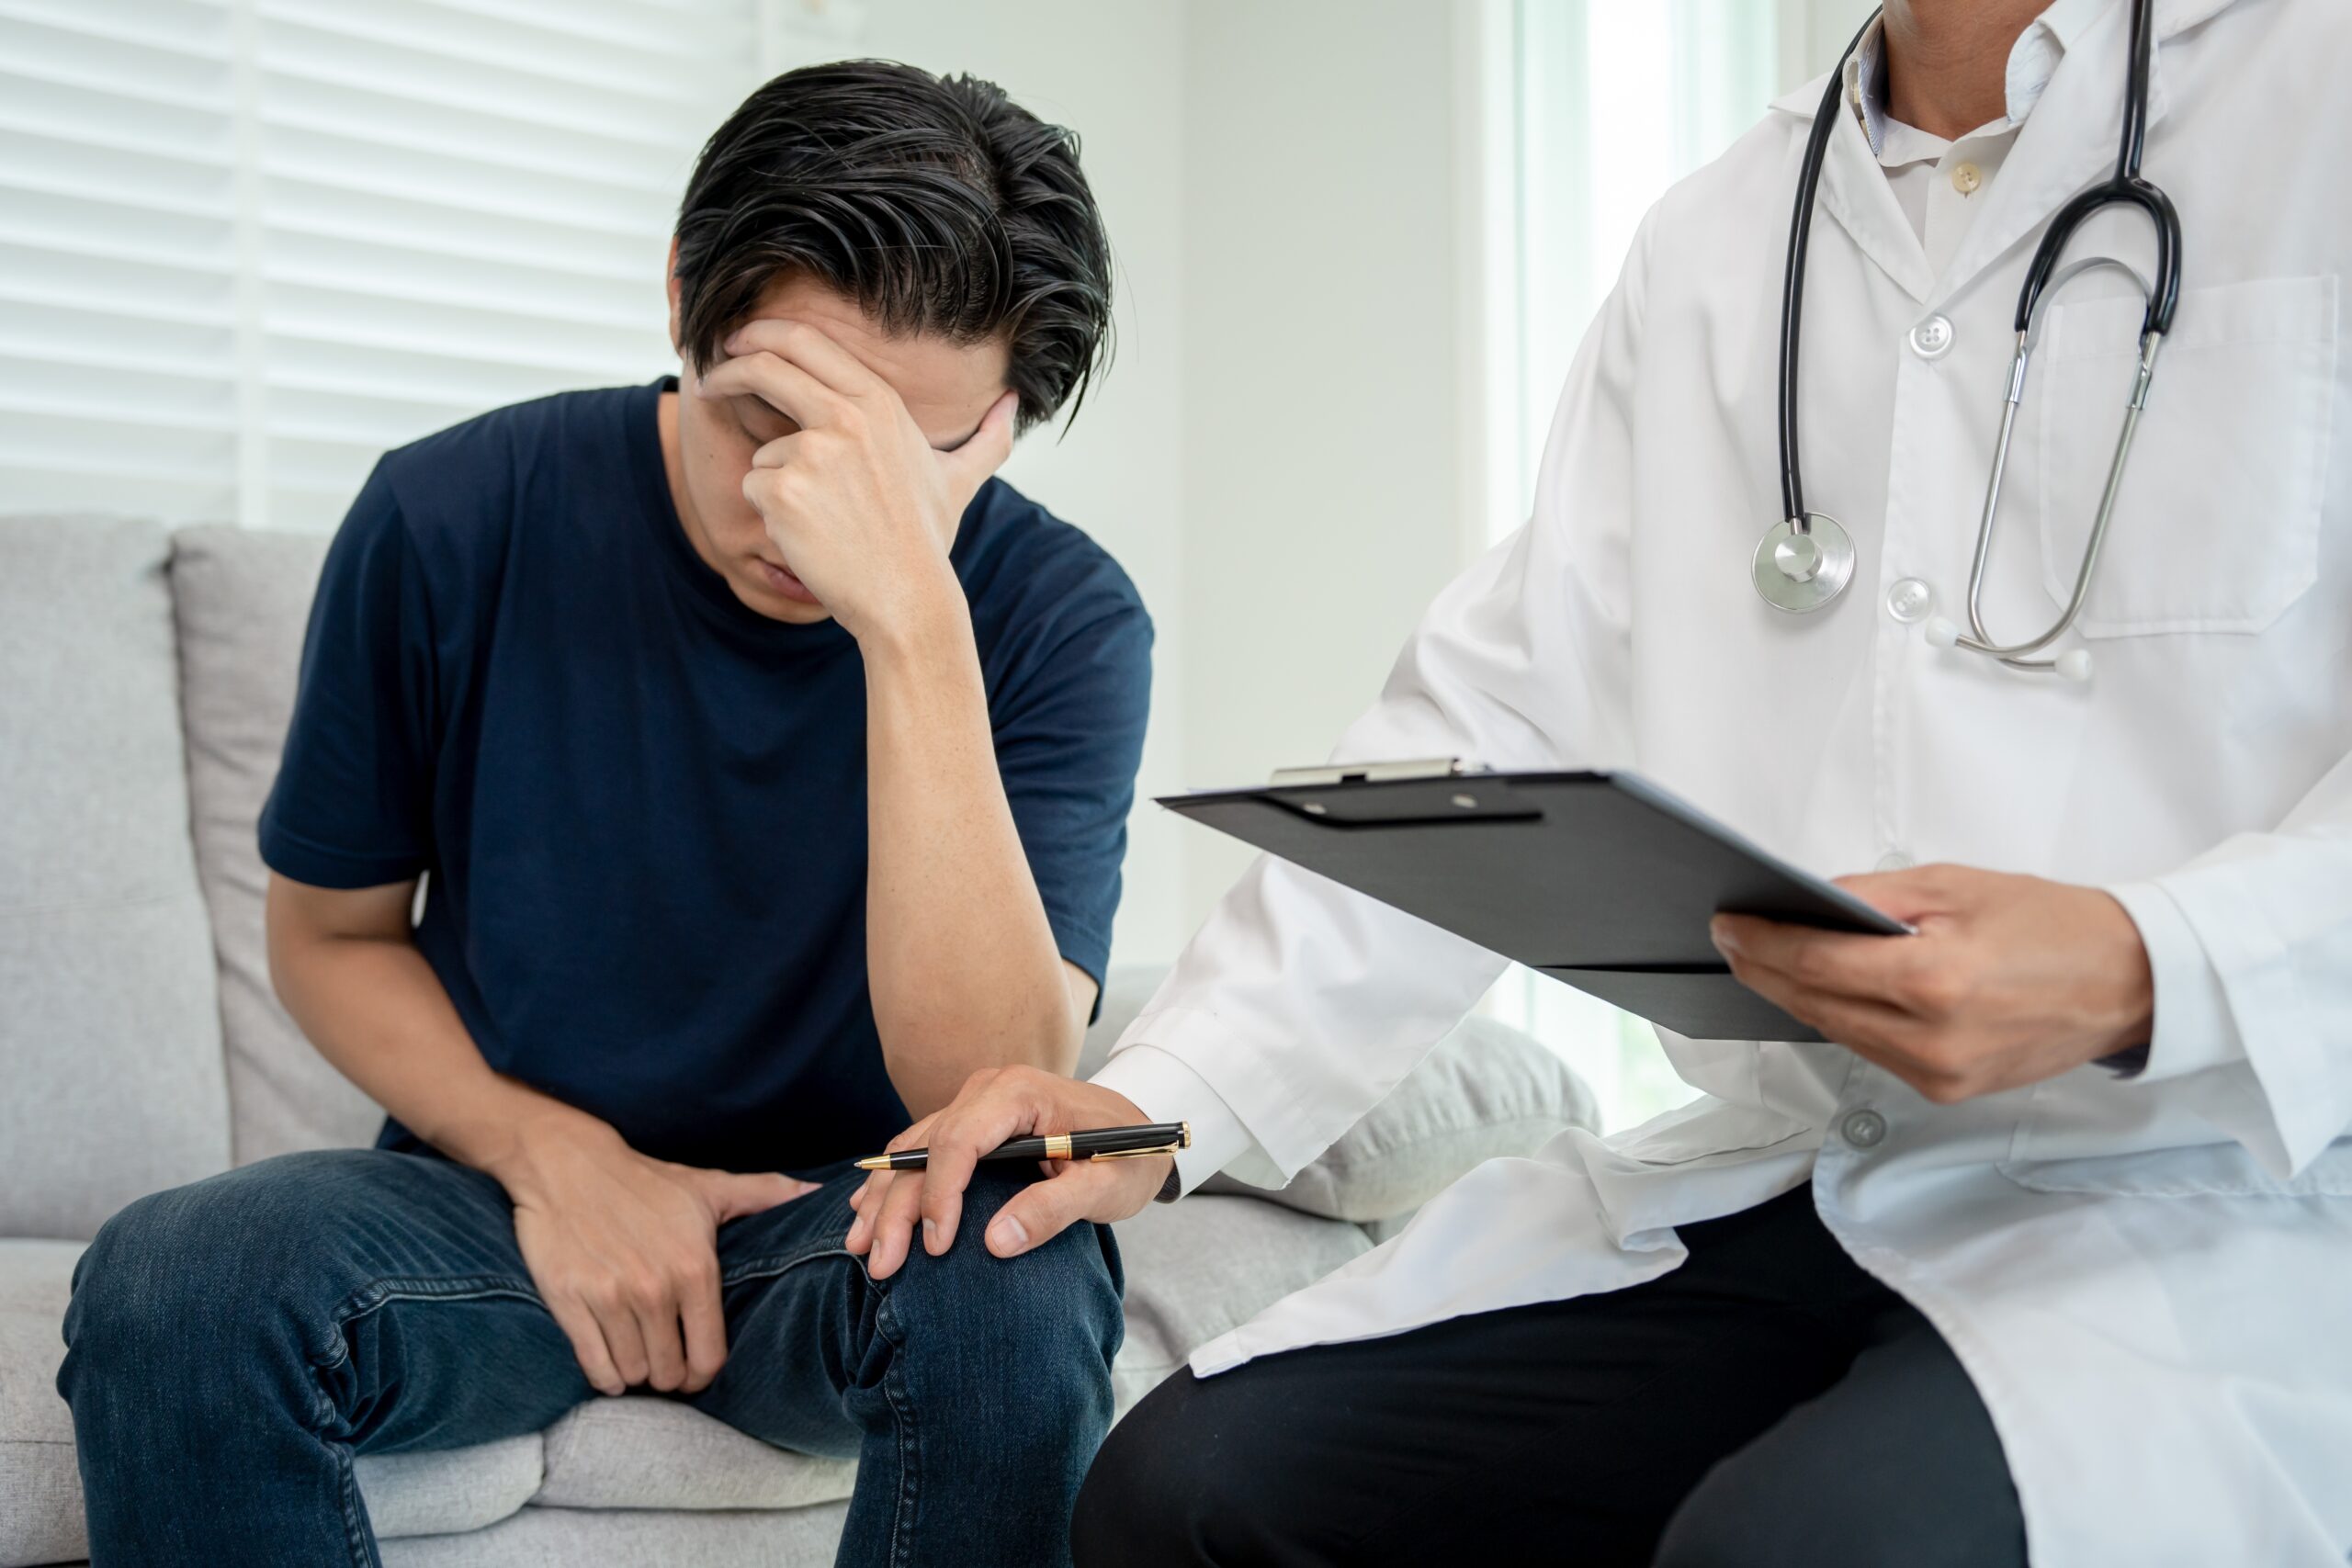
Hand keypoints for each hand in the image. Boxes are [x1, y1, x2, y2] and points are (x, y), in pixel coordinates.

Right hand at [496, 1113, 813, 1395]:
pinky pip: (594, 1367)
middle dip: (669, 1373)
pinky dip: (603, 1374)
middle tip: (664, 1358)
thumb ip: (766, 1193)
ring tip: (637, 1354)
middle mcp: (655, 1289)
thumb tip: (817, 1191)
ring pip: (632, 1374)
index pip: (710, 1357)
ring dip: (635, 1372)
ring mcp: (610, 1298)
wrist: (567, 1164)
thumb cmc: (645, 1181)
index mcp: (695, 1269)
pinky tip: (609, 1360)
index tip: (696, 1366)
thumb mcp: (709, 1187)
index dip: (704, 1372)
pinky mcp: (569, 1302)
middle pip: (669, 1373)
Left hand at [694, 320, 1016, 642]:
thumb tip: (1014, 404)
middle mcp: (845, 416)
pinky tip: (809, 536)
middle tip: (709, 381)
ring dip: (778, 483)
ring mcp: (811, 451)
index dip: (762, 335)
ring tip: (824, 521)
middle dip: (727, 368)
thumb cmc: (926, 541)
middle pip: (765, 366)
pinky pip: (755, 488)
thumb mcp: (959, 480)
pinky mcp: (783, 488)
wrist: (906, 598)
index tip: (739, 343)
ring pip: (765, 450)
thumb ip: (987, 437)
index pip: (805, 342)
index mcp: (880, 403)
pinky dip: (773, 514)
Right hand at [845, 1067, 1168, 1279]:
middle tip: (881, 1264)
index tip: (935, 1248)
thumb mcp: (1108, 1187)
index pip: (959, 1141)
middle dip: (896, 1207)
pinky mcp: (971, 1121)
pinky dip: (894, 1181)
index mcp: (1019, 1094)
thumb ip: (1055, 1209)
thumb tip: (995, 1241)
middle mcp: (987, 1090)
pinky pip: (919, 1148)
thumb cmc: (1128, 1156)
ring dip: (883, 1198)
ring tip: (860, 1245)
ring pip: (912, 1149)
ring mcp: (974, 1103)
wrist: (1140, 1128)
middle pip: (924, 1148)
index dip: (939, 1196)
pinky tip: (868, 1210)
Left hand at [1711, 864, 2153, 1103]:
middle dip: (1765, 970)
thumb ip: (1872, 897)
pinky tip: (1820, 992)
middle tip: (1731, 938)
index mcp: (1935, 982)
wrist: (2130, 984)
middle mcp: (1932, 1041)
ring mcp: (1939, 1076)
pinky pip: (1872, 1052)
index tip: (1726, 923)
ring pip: (1838, 1033)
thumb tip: (1806, 903)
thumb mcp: (1956, 886)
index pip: (1817, 965)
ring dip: (1797, 997)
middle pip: (1815, 1005)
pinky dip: (1842, 1019)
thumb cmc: (2053, 925)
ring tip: (1763, 960)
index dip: (1762, 943)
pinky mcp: (1947, 1092)